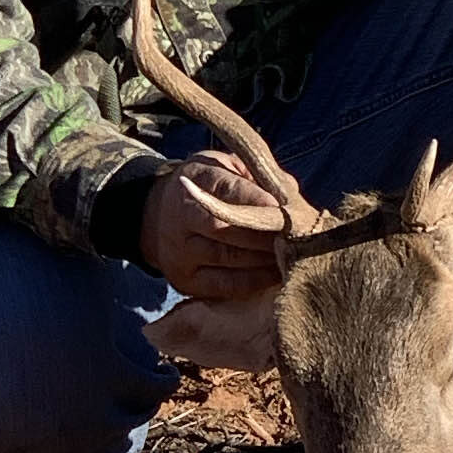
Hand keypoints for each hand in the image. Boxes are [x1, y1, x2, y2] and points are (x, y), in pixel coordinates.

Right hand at [139, 154, 285, 297]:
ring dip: (263, 259)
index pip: (226, 189)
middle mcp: (182, 216)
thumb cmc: (208, 187)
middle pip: (225, 228)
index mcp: (196, 180)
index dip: (255, 199)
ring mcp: (180, 251)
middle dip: (263, 234)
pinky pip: (223, 285)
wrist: (156, 217)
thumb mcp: (226, 167)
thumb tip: (289, 193)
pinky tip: (275, 276)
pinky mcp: (185, 280)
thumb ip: (258, 176)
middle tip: (296, 238)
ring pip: (226, 257)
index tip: (282, 207)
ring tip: (292, 258)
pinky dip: (252, 282)